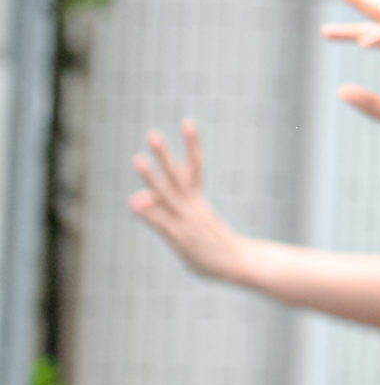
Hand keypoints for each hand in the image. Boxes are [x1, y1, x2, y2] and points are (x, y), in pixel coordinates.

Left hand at [130, 119, 248, 282]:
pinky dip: (149, 211)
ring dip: (152, 177)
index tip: (189, 121)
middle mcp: (193, 206)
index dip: (192, 144)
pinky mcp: (182, 238)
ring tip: (137, 159)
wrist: (240, 263)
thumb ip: (157, 212)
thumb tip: (134, 198)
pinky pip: (162, 221)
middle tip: (152, 134)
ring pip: (168, 194)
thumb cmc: (213, 247)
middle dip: (165, 155)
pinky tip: (134, 202)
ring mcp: (187, 221)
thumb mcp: (186, 226)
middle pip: (178, 175)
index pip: (195, 166)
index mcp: (198, 201)